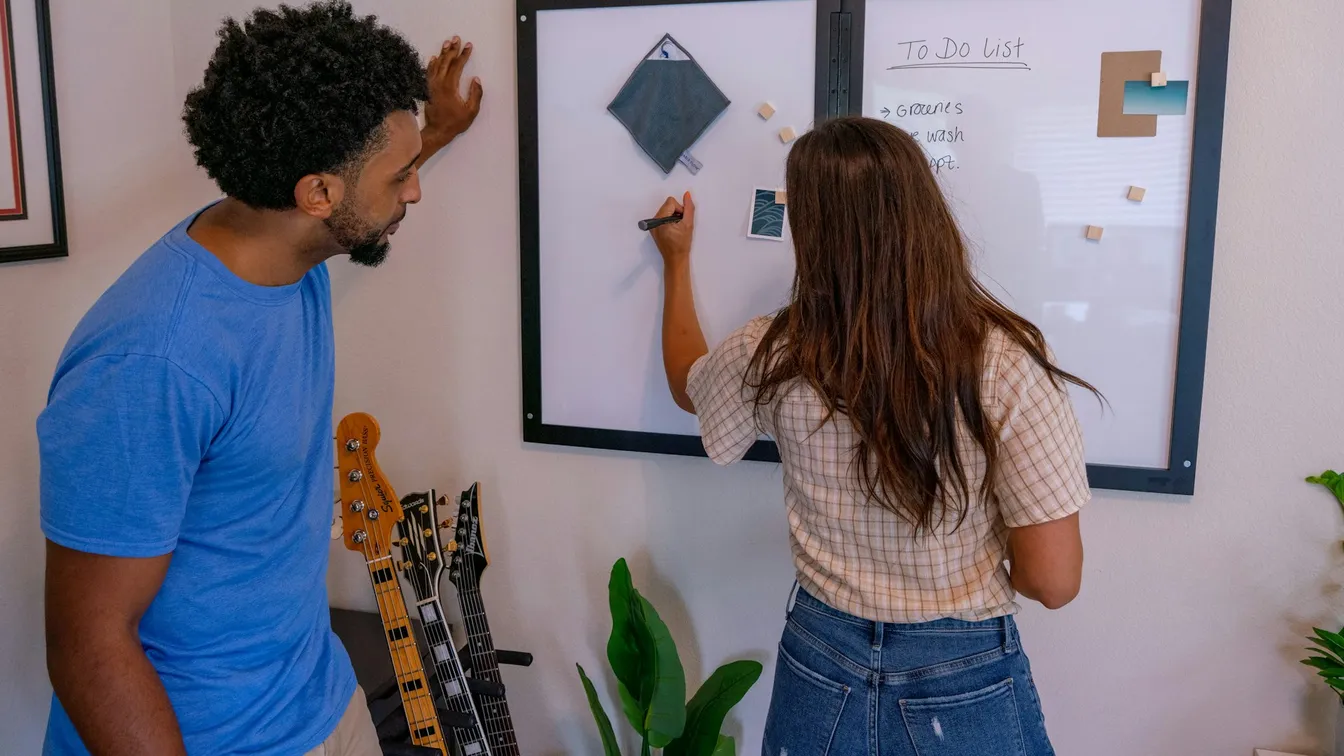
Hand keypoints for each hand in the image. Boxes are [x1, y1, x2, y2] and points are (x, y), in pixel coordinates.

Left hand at [422, 37, 483, 151]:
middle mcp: (439, 83)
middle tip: (456, 38)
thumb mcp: (471, 111)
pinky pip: (428, 72)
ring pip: (436, 64)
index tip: (468, 46)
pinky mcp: (427, 89)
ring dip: (442, 53)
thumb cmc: (455, 123)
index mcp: (450, 86)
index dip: (464, 54)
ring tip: (447, 43)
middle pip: (446, 61)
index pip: (458, 65)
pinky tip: (433, 58)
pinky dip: (431, 64)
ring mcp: (431, 85)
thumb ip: (475, 94)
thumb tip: (476, 79)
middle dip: (452, 49)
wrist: (437, 131)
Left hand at [650, 192, 694, 266]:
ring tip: (676, 228)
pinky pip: (662, 217)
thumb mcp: (688, 224)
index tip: (682, 220)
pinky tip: (672, 230)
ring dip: (672, 217)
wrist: (675, 259)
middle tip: (680, 225)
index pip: (671, 202)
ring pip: (665, 211)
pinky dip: (668, 221)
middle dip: (676, 212)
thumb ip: (689, 208)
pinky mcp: (653, 228)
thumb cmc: (681, 245)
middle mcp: (653, 221)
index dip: (680, 209)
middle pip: (667, 205)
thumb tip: (687, 195)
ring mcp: (652, 225)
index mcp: (660, 220)